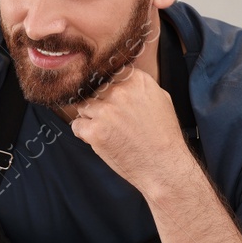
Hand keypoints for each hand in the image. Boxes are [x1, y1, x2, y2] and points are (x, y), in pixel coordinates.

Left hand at [69, 66, 193, 193]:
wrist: (163, 166)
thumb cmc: (164, 136)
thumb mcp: (161, 100)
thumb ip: (139, 87)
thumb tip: (122, 79)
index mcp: (136, 81)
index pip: (109, 76)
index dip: (109, 91)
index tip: (114, 102)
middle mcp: (119, 92)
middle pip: (95, 91)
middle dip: (100, 105)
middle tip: (114, 122)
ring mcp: (105, 111)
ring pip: (84, 107)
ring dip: (91, 119)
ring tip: (108, 132)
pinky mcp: (94, 130)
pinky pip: (77, 125)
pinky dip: (84, 133)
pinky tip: (101, 140)